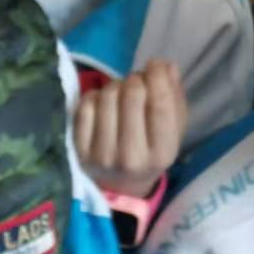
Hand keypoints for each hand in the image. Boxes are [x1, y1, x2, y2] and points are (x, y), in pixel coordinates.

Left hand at [75, 61, 187, 197]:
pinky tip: (103, 104)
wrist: (121, 188)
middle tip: (137, 83)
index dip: (157, 75)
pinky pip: (85, 106)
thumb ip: (174, 98)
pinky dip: (95, 96)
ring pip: (108, 95)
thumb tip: (165, 66)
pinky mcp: (79, 151)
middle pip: (132, 94)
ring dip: (116, 86)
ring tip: (121, 95)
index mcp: (161, 153)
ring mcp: (101, 155)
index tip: (155, 66)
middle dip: (137, 78)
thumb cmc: (151, 152)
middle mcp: (130, 157)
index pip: (159, 103)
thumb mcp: (174, 130)